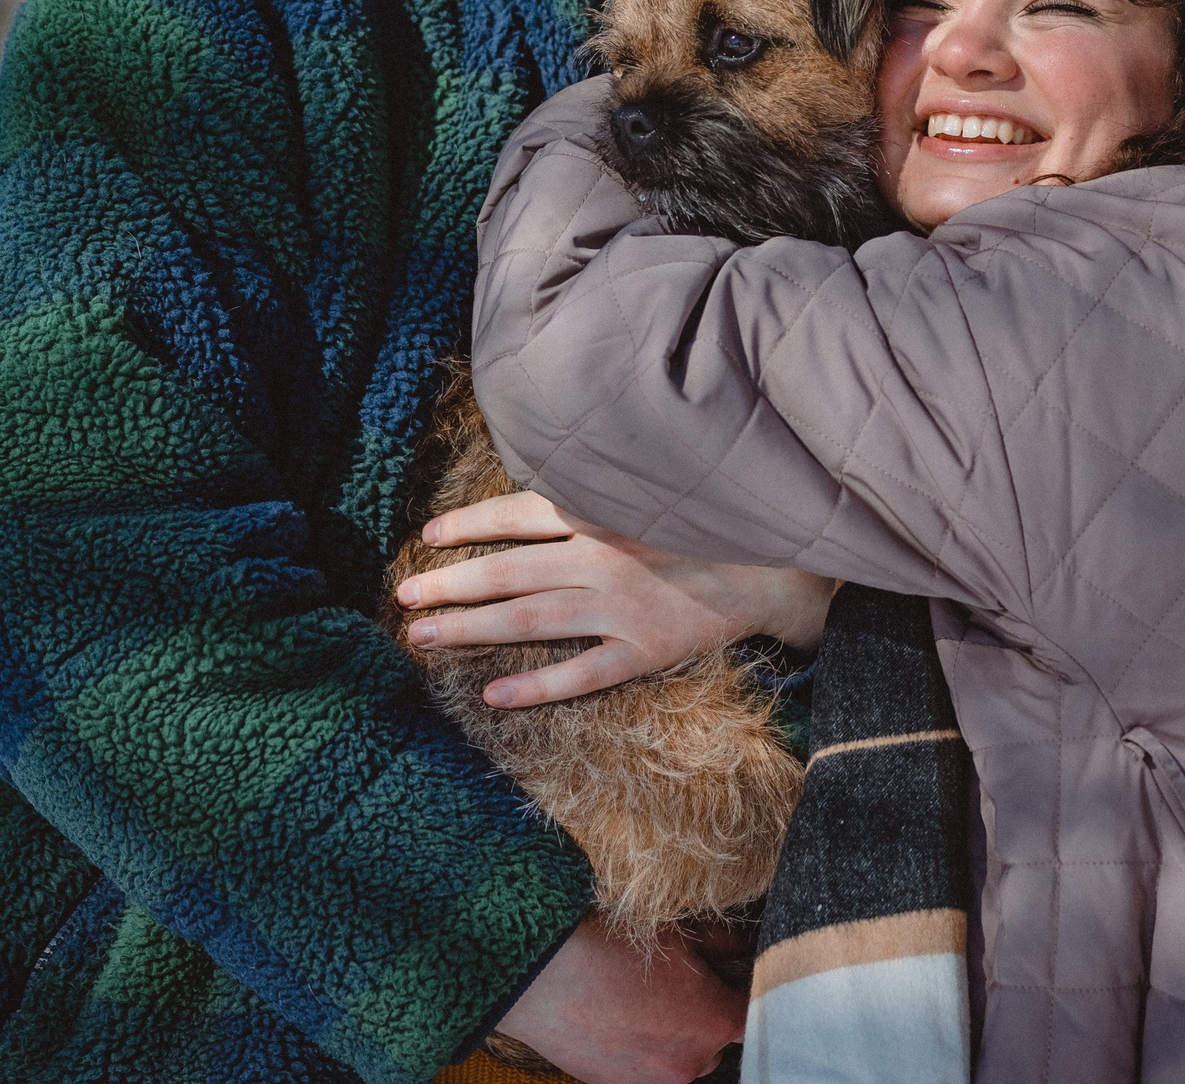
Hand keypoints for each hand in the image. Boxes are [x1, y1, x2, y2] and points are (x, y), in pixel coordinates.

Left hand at [398, 490, 835, 706]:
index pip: (519, 513)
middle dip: (449, 583)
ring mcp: (622, 607)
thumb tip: (542, 491)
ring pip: (530, 618)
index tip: (427, 536)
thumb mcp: (654, 490)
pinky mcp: (646, 649)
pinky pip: (582, 671)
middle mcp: (603, 557)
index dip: (469, 525)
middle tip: (403, 599)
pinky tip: (495, 693)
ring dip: (471, 627)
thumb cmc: (715, 522)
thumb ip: (598, 492)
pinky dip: (537, 683)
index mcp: (604, 514)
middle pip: (509, 569)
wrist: (781, 564)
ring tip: (422, 638)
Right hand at [494, 918, 743, 1083]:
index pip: (754, 1012)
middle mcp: (691, 1063)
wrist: (542, 977)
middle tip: (681, 984)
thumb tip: (746, 946)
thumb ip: (724, 946)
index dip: (743, 991)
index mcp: (715, 1023)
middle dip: (706, 1017)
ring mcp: (653, 1082)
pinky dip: (643, 1051)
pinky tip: (622, 1020)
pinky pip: (646, 1071)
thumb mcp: (679, 938)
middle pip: (717, 1043)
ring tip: (646, 1003)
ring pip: (681, 1060)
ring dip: (675, 1038)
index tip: (733, 976)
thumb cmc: (611, 950)